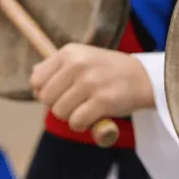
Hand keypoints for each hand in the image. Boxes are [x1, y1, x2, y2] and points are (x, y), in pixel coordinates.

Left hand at [30, 44, 152, 131]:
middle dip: (57, 105)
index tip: (59, 93)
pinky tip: (90, 119)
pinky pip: (76, 121)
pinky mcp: (102, 101)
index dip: (44, 92)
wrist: (143, 78)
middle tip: (75, 103)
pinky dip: (81, 125)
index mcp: (69, 52)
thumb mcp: (82, 57)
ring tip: (84, 109)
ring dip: (70, 117)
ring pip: (59, 112)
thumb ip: (56, 67)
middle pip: (46, 98)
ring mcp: (90, 82)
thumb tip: (34, 81)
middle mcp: (78, 64)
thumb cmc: (108, 71)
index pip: (36, 80)